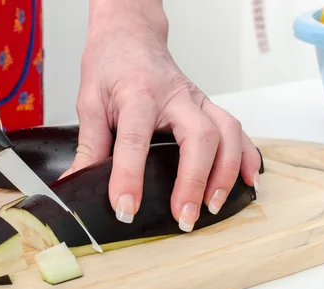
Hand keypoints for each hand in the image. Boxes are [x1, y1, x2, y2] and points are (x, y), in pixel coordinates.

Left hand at [65, 1, 260, 231]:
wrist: (131, 37)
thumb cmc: (111, 66)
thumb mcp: (90, 102)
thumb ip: (89, 146)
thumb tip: (76, 184)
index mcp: (138, 94)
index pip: (135, 139)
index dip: (129, 177)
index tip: (126, 209)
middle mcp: (175, 96)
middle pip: (199, 136)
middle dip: (194, 181)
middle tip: (183, 217)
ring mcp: (198, 100)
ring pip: (227, 133)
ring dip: (225, 173)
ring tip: (212, 207)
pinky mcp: (210, 106)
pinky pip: (238, 131)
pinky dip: (247, 157)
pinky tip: (248, 181)